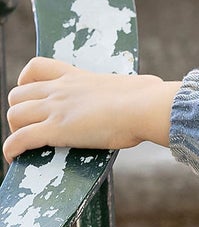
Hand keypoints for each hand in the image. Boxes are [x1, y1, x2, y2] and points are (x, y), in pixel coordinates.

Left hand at [3, 57, 180, 160]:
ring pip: (14, 115)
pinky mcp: (56, 129)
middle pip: (17, 95)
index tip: (33, 97)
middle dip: (19, 112)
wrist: (146, 106)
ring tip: (26, 145)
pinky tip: (12, 159)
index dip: (25, 83)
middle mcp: (59, 89)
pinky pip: (20, 138)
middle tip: (33, 129)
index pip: (35, 68)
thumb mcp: (134, 87)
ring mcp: (55, 108)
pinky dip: (11, 149)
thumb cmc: (148, 98)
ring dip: (15, 130)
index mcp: (75, 76)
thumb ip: (132, 91)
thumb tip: (156, 92)